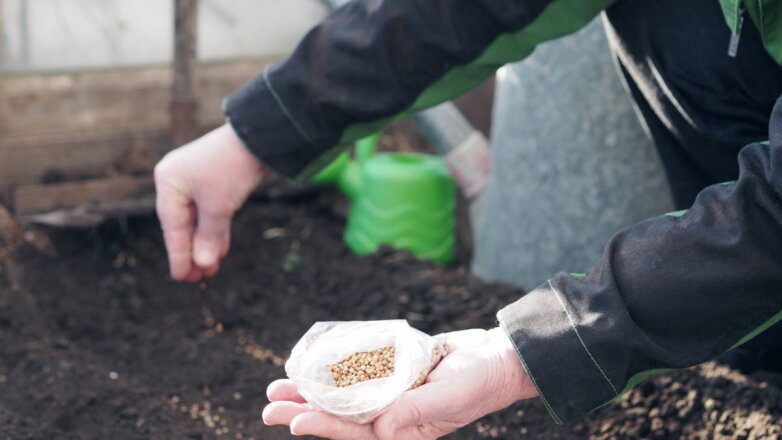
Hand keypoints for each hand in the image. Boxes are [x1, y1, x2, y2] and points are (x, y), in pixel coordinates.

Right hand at [154, 123, 266, 280]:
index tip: (182, 278)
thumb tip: (203, 263)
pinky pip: (213, 212)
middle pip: (184, 224)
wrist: (260, 137)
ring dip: (206, 244)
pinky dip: (216, 231)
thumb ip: (209, 236)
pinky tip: (220, 251)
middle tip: (199, 279)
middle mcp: (179, 180)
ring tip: (211, 270)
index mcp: (169, 182)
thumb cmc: (233, 168)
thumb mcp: (219, 207)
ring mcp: (198, 181)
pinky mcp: (217, 182)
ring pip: (200, 220)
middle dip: (194, 252)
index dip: (178, 254)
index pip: (172, 226)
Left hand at [263, 327, 538, 439]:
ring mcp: (390, 394)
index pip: (355, 433)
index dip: (322, 426)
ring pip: (343, 395)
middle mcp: (392, 417)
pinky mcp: (392, 371)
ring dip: (312, 389)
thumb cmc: (478, 382)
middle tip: (269, 402)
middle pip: (340, 417)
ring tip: (279, 383)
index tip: (293, 418)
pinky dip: (335, 368)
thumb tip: (380, 427)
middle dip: (304, 409)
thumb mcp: (448, 399)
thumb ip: (415, 412)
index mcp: (403, 433)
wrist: (496, 357)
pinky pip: (358, 372)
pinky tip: (313, 361)